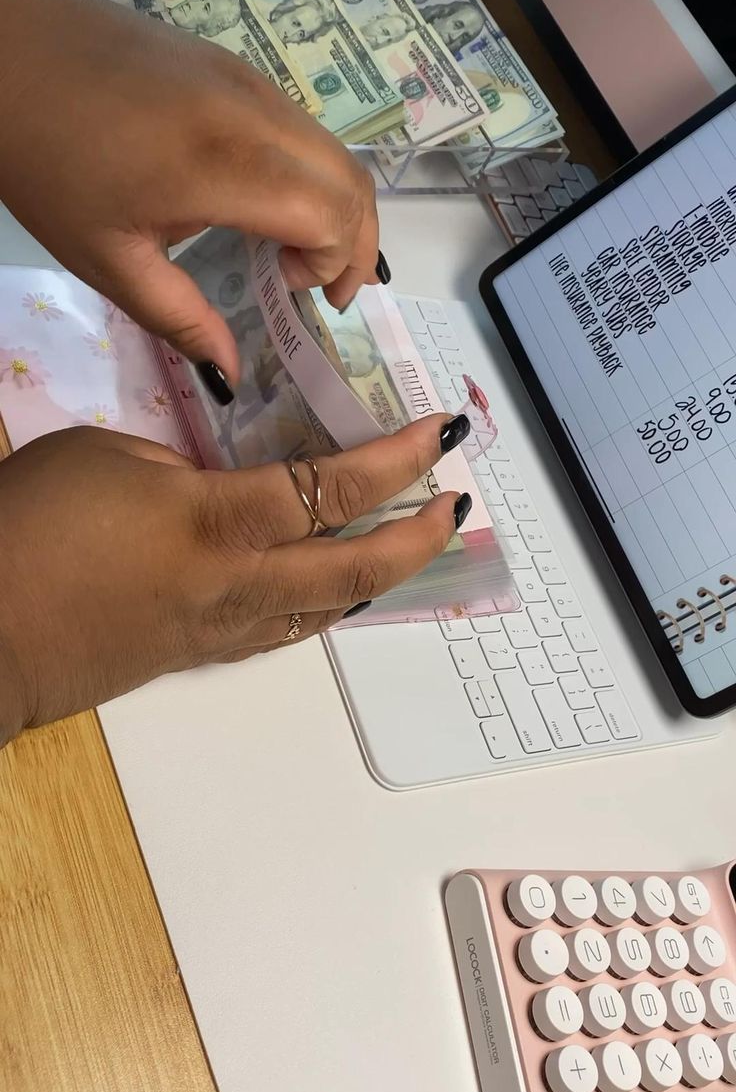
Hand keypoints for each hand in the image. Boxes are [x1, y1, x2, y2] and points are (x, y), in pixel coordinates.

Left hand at [0, 0, 379, 390]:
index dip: (334, 265)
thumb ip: (180, 318)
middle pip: (352, 181)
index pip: (332, 216)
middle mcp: (257, 114)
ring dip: (338, 207)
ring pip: (334, 149)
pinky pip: (303, 127)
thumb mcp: (106, 257)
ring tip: (297, 254)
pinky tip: (269, 204)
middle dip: (357, 243)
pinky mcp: (238, 65)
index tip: (293, 295)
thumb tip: (229, 373)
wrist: (8, 46)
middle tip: (324, 290)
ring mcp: (251, 80)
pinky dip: (312, 173)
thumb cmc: (47, 160)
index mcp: (227, 165)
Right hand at [0, 415, 468, 745]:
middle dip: (418, 537)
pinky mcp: (197, 656)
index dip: (396, 461)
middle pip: (357, 568)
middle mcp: (235, 585)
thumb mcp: (105, 457)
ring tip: (409, 543)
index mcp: (213, 523)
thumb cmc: (26, 529)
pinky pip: (284, 630)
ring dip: (383, 576)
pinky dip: (326, 603)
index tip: (438, 436)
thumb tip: (221, 480)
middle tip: (454, 507)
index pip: (331, 489)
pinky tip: (333, 586)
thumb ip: (181, 465)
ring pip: (329, 608)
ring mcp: (220, 630)